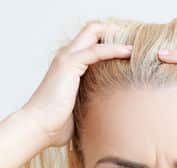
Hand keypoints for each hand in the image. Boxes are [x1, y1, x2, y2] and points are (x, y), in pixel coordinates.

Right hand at [22, 21, 132, 147]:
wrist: (38, 128)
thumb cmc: (55, 125)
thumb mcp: (79, 110)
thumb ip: (91, 104)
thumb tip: (109, 116)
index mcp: (69, 65)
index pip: (91, 41)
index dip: (111, 41)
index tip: (131, 52)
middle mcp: (67, 56)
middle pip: (93, 30)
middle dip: (116, 32)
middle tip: (136, 44)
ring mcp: (67, 58)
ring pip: (95, 32)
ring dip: (118, 36)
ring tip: (138, 46)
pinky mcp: (69, 65)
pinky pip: (97, 50)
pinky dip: (115, 49)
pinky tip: (129, 52)